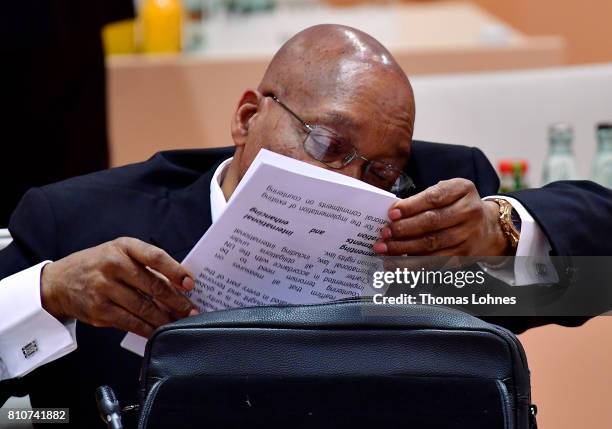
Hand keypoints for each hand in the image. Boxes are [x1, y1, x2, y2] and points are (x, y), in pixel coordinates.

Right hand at [41, 237, 196, 337]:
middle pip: (152, 286)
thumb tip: (178, 286)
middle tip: (191, 310)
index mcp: (124, 247)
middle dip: (176, 301)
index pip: (155, 257)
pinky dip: (148, 329)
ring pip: (144, 307)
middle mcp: (113, 265)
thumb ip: (146, 265)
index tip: (190, 283)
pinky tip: (159, 331)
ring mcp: (104, 289)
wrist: (59, 282)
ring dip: (165, 318)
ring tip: (179, 322)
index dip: (176, 271)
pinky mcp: (99, 311)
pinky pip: (130, 323)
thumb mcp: (120, 253)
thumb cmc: (99, 265)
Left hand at [373, 179, 510, 256]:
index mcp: (463, 189)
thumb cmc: (456, 205)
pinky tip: (398, 264)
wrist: (487, 227)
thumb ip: (423, 199)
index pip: (434, 198)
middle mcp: (470, 212)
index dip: (411, 207)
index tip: (391, 214)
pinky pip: (436, 261)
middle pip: (432, 222)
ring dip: (405, 248)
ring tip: (385, 249)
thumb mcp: (446, 192)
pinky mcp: (465, 255)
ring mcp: (469, 235)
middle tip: (384, 234)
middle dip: (404, 229)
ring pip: (432, 244)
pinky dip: (415, 264)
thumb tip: (394, 214)